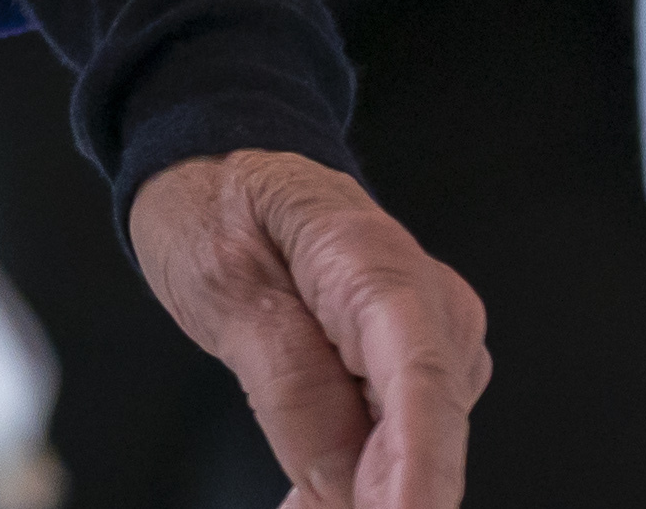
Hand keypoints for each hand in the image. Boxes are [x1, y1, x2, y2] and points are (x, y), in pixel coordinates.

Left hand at [128, 148, 488, 506]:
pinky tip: (307, 508)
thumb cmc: (216, 207)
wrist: (224, 171)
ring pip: (408, 459)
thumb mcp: (219, 279)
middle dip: (380, 502)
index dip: (420, 464)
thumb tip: (344, 488)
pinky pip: (389, 454)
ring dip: (356, 501)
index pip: (420, 373)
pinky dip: (348, 493)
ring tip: (294, 506)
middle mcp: (428, 309)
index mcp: (376, 259)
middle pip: (423, 433)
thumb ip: (286, 378)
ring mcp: (427, 351)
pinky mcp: (409, 385)